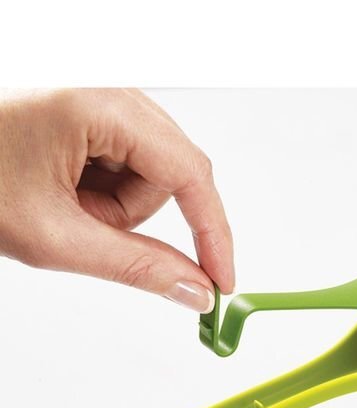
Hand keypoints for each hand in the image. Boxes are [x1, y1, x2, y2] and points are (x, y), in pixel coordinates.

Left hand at [0, 88, 233, 310]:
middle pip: (170, 172)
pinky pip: (127, 160)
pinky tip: (63, 185)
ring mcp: (100, 95)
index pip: (190, 173)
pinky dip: (102, 187)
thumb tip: (194, 289)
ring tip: (60, 201)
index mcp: (96, 103)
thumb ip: (136, 266)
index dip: (213, 234)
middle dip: (133, 213)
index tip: (221, 280)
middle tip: (84, 227)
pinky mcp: (93, 109)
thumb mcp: (54, 236)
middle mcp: (107, 88)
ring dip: (113, 203)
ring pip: (148, 171)